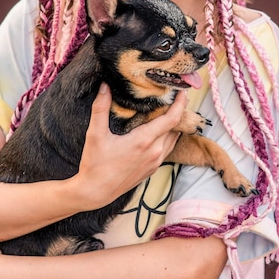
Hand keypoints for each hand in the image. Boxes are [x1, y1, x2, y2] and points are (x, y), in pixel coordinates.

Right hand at [74, 83, 187, 208]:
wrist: (95, 192)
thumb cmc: (95, 164)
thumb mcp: (95, 134)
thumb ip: (100, 108)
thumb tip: (105, 86)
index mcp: (144, 141)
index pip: (171, 119)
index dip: (180, 104)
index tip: (183, 92)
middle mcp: (154, 152)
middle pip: (175, 127)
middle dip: (177, 111)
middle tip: (174, 96)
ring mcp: (155, 162)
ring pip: (173, 139)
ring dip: (174, 125)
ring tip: (169, 110)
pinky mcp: (152, 169)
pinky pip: (167, 149)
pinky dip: (168, 137)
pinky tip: (159, 130)